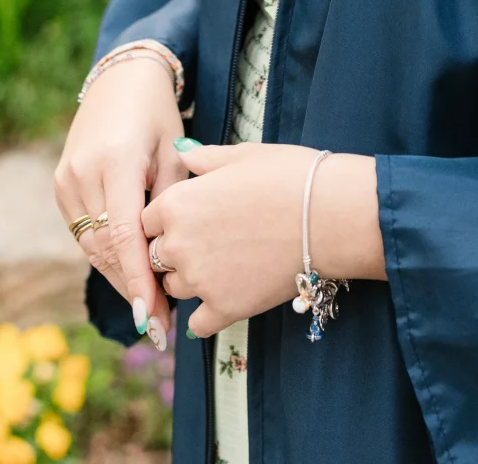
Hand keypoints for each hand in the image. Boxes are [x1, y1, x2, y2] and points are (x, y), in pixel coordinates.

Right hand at [55, 58, 187, 347]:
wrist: (120, 78)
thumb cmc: (158, 114)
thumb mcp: (174, 150)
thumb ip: (173, 201)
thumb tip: (177, 258)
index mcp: (116, 162)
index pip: (125, 235)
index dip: (139, 280)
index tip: (152, 318)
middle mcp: (84, 174)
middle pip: (106, 248)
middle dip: (133, 288)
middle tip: (160, 326)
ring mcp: (66, 180)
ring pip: (92, 246)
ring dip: (120, 277)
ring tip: (149, 311)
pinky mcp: (60, 185)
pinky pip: (83, 232)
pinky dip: (106, 255)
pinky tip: (130, 275)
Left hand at [141, 143, 385, 337]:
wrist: (330, 215)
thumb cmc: (289, 176)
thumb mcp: (242, 156)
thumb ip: (204, 159)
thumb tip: (182, 153)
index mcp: (177, 203)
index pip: (147, 221)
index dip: (168, 219)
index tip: (193, 218)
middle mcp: (179, 244)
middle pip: (157, 256)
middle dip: (177, 250)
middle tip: (213, 240)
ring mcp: (200, 280)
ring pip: (175, 289)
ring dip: (192, 280)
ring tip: (226, 263)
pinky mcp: (225, 309)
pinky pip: (198, 324)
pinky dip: (209, 313)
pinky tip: (228, 296)